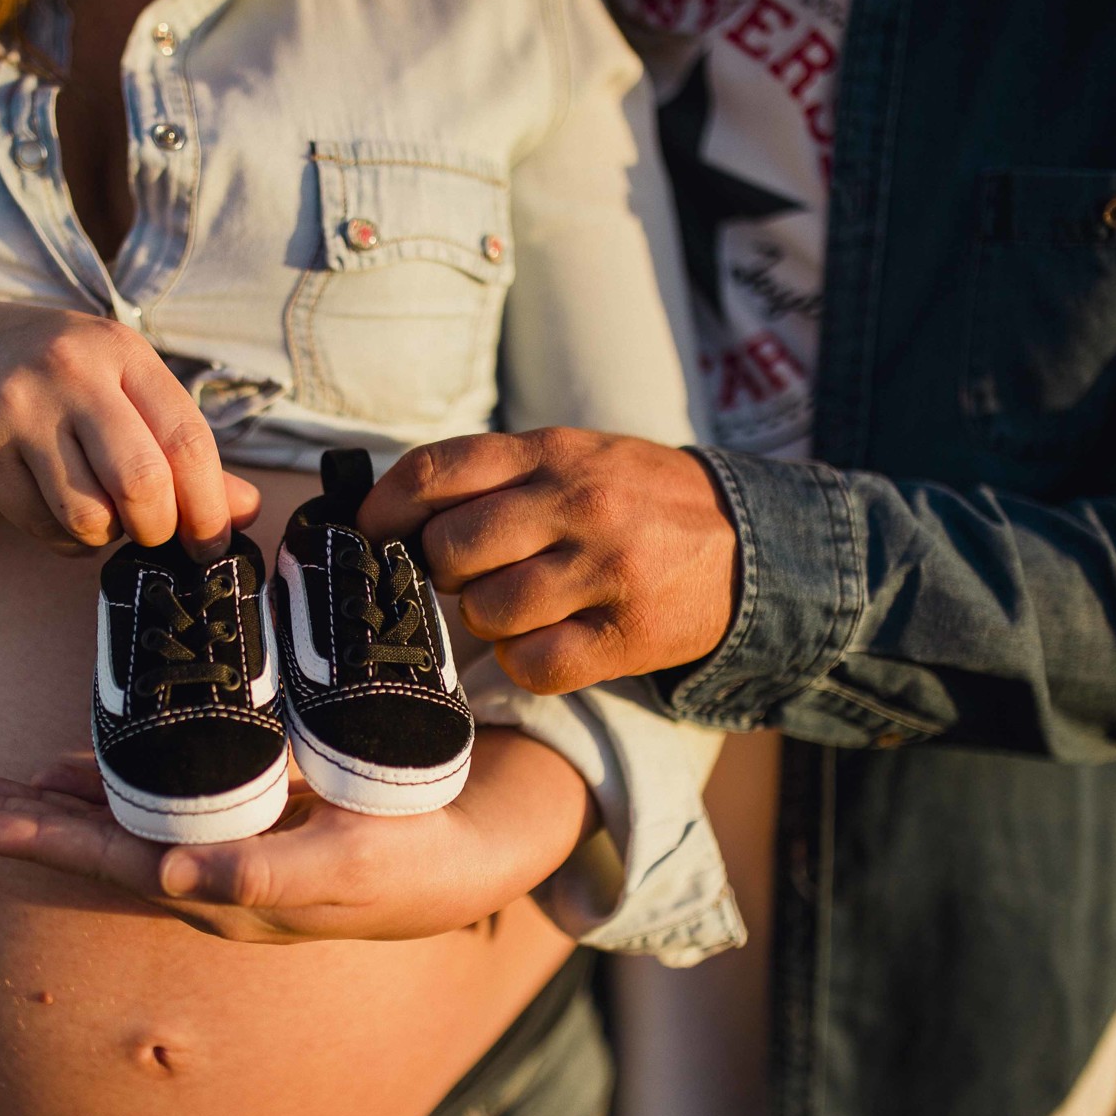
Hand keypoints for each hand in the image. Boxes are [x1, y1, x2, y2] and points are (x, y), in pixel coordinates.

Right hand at [0, 302, 259, 560]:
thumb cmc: (56, 378)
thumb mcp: (122, 388)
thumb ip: (183, 448)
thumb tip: (247, 510)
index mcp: (122, 353)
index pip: (187, 439)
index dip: (210, 505)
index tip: (215, 541)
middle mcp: (71, 372)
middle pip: (142, 483)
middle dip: (159, 528)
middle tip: (155, 532)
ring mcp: (19, 409)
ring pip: (89, 515)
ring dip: (106, 534)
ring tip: (99, 509)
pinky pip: (43, 526)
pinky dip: (65, 537)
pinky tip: (56, 505)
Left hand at [0, 730, 594, 942]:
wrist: (463, 863)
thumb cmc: (408, 863)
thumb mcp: (345, 865)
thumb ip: (262, 875)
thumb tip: (170, 880)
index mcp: (223, 892)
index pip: (113, 862)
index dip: (45, 841)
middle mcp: (208, 879)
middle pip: (98, 847)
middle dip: (23, 826)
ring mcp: (223, 854)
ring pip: (122, 827)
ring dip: (55, 808)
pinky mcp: (244, 827)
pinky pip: (161, 807)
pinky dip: (114, 785)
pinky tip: (81, 761)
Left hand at [359, 429, 738, 694]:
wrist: (746, 542)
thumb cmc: (632, 501)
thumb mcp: (573, 459)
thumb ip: (495, 477)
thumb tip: (392, 517)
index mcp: (553, 451)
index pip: (438, 470)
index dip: (385, 508)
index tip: (369, 532)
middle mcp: (579, 502)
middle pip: (451, 549)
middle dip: (444, 573)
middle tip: (471, 576)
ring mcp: (607, 568)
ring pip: (487, 612)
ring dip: (487, 621)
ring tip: (522, 606)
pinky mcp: (629, 633)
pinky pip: (535, 663)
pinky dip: (526, 662)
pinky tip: (550, 641)